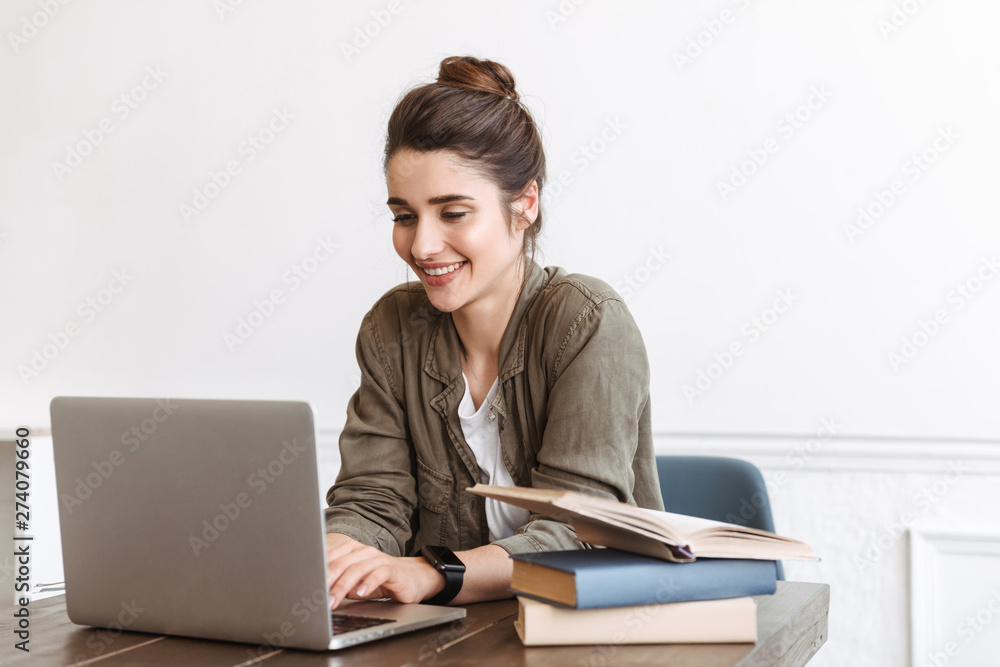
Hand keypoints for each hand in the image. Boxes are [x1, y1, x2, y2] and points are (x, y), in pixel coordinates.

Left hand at [324, 533, 443, 608]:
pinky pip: (379, 573)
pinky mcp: (392, 569)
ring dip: (343, 587)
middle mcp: (364, 552)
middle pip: (341, 564)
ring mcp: (378, 559)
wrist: (414, 578)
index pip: (330, 558)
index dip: (317, 572)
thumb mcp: (356, 584)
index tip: (306, 588)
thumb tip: (317, 594)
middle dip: (326, 582)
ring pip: (357, 569)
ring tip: (333, 601)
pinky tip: (361, 593)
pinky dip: (368, 583)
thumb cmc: (382, 581)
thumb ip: (340, 584)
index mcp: (352, 552)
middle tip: (317, 598)